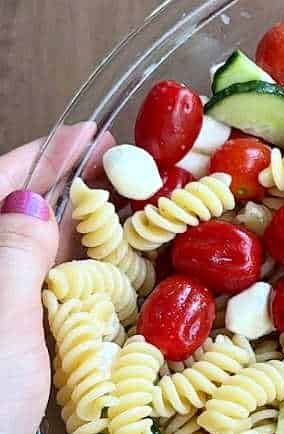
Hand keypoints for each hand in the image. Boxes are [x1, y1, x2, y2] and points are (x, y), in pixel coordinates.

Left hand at [0, 124, 95, 433]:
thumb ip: (15, 250)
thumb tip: (32, 198)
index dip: (48, 155)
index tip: (98, 134)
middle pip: (9, 219)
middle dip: (62, 190)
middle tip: (121, 173)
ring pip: (22, 261)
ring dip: (68, 235)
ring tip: (119, 216)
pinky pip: (29, 299)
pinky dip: (64, 280)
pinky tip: (95, 282)